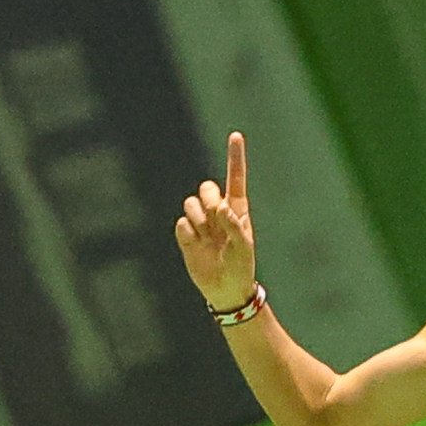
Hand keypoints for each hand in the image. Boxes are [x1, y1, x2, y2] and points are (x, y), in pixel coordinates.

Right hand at [173, 132, 256, 310]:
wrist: (226, 290)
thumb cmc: (241, 266)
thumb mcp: (243, 246)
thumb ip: (233, 224)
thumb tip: (220, 207)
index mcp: (236, 210)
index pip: (235, 178)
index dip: (234, 157)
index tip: (236, 136)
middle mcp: (217, 212)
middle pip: (206, 187)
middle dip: (208, 198)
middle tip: (216, 219)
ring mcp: (201, 223)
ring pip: (190, 204)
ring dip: (198, 218)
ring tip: (208, 237)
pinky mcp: (186, 235)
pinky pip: (181, 223)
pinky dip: (188, 234)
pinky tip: (197, 246)